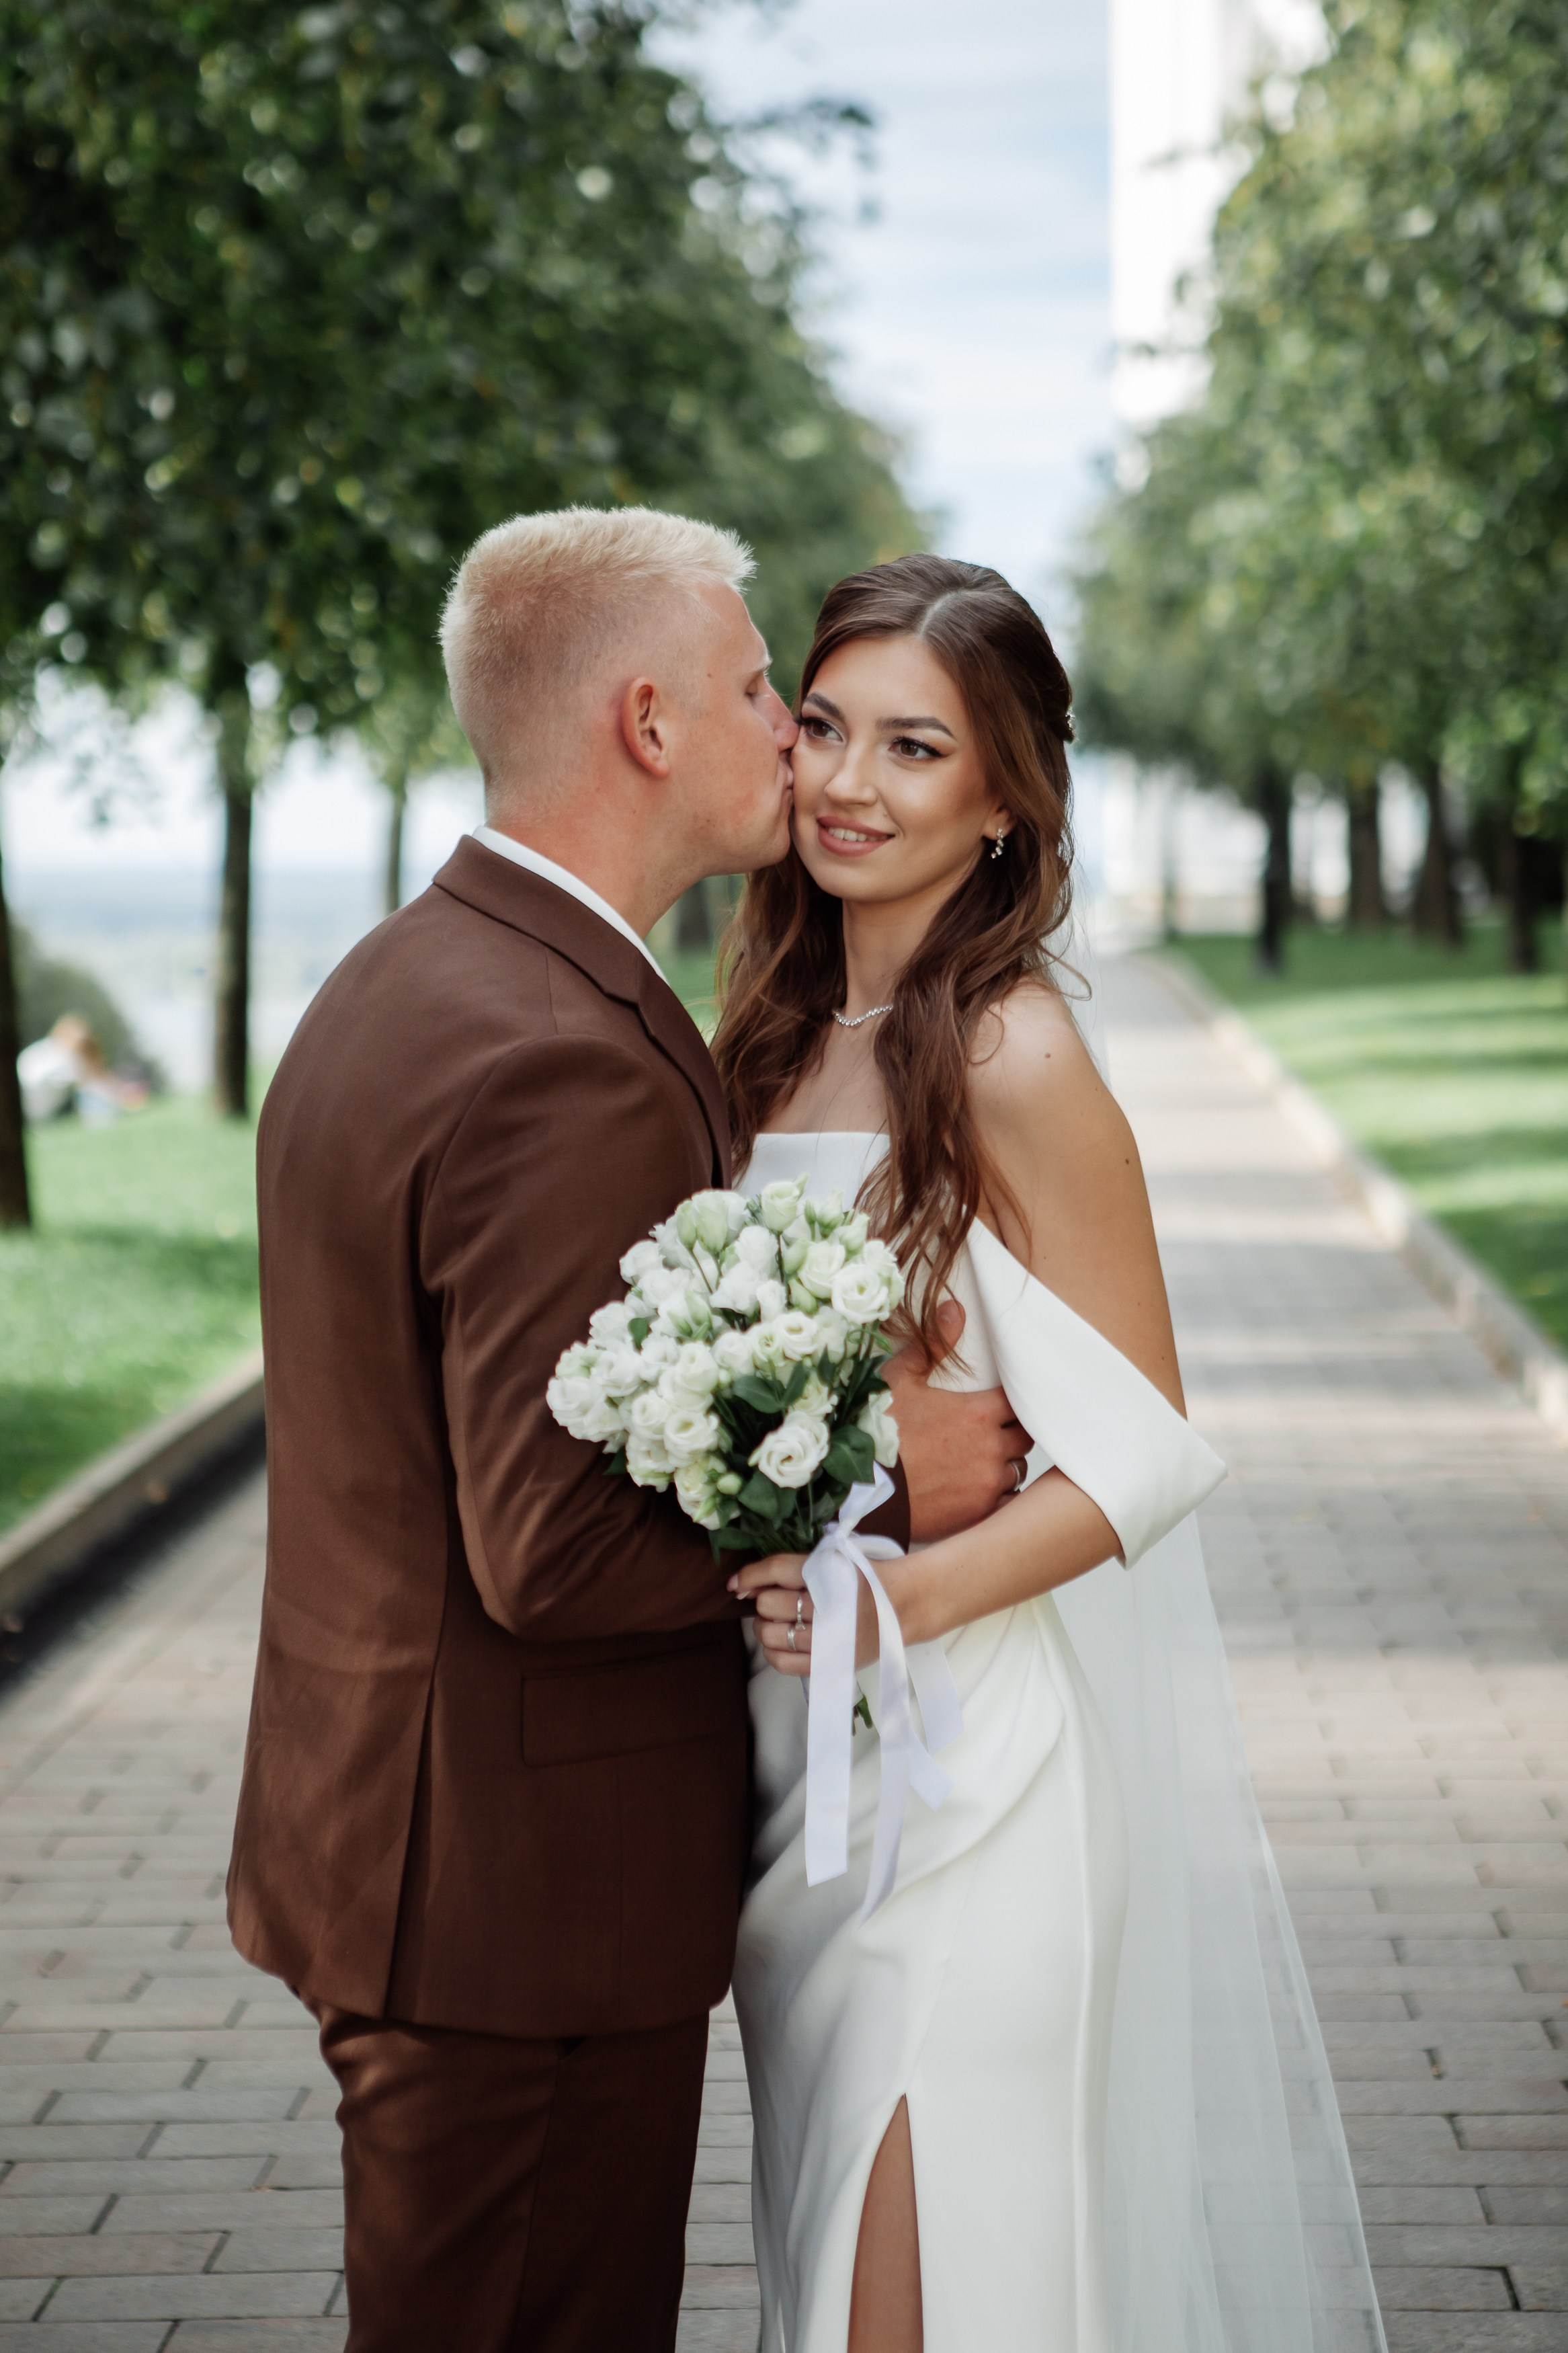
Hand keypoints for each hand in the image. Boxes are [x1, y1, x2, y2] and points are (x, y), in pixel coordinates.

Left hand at [728, 1553, 880, 1674]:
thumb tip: (741, 1586)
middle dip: (765, 1603)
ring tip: (779, 1623)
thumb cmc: (858, 1579)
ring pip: (769, 1635)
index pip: (776, 1570)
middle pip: (768, 1605)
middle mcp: (826, 1605)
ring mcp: (827, 1638)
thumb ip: (789, 1568)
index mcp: (827, 1572)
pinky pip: (782, 1663)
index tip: (736, 1584)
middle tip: (776, 1604)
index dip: (750, 1576)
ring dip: (766, 1628)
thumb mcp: (830, 1560)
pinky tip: (782, 1643)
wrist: (898, 1605)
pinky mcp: (828, 1663)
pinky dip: (773, 1652)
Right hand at [884, 1301, 1032, 1542]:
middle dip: (1012, 1432)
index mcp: (977, 1413)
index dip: (1012, 1402)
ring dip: (1006, 1464)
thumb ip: (931, 1345)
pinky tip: (984, 1493)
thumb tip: (954, 1307)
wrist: (858, 1489)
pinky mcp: (979, 1514)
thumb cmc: (875, 1432)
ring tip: (984, 1463)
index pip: (1018, 1402)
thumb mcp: (899, 1380)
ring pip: (1018, 1470)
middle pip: (1024, 1436)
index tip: (1000, 1405)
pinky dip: (1003, 1498)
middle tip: (992, 1432)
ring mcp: (987, 1484)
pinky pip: (1011, 1504)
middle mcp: (990, 1448)